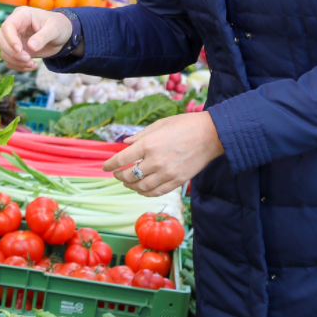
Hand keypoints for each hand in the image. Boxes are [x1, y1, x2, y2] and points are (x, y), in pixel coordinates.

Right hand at [0, 7, 71, 71]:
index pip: (8, 26)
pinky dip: (19, 66)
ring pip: (3, 52)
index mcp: (22, 15)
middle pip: (1, 40)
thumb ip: (43, 37)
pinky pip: (10, 60)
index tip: (20, 50)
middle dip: (12, 53)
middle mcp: (15, 26)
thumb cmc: (59, 26)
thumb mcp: (54, 29)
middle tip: (28, 59)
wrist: (63, 35)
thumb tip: (31, 47)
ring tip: (32, 64)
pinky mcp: (17, 50)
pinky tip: (32, 66)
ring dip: (16, 61)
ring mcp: (14, 39)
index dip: (10, 39)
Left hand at [102, 112, 224, 196]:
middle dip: (119, 176)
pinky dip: (145, 192)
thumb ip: (140, 136)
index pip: (122, 159)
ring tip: (127, 182)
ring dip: (131, 186)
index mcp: (148, 144)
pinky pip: (156, 192)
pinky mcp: (177, 181)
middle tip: (116, 174)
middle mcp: (155, 161)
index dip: (110, 164)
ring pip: (141, 187)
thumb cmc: (185, 125)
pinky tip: (142, 188)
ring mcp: (167, 173)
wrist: (211, 135)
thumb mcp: (160, 124)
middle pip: (129, 175)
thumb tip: (126, 143)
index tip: (105, 167)